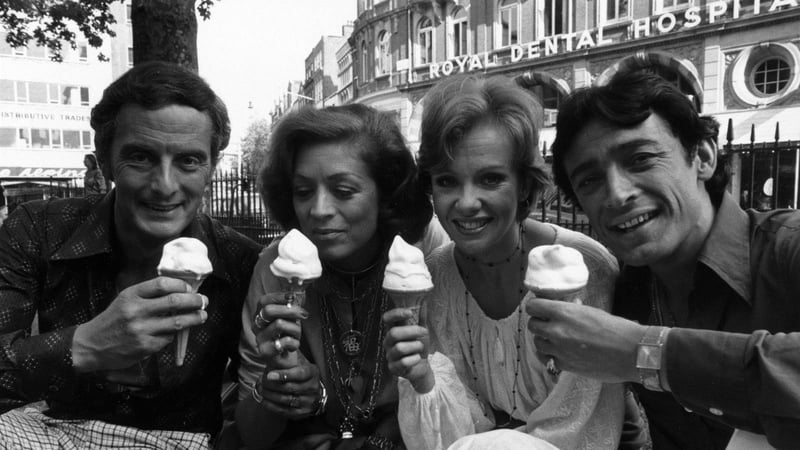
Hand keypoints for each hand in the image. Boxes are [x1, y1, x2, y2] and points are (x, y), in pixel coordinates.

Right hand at [72, 277, 207, 372]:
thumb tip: (179, 291)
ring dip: (194, 318)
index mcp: (131, 295)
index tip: (189, 288)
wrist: (91, 345)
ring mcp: (141, 330)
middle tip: (204, 301)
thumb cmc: (113, 320)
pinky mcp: (145, 346)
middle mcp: (136, 311)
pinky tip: (173, 333)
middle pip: (175, 302)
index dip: (180, 285)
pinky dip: (173, 335)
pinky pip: (168, 339)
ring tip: (202, 316)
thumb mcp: (125, 300)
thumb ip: (148, 295)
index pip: (162, 284)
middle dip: (195, 301)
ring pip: (177, 322)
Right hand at [252, 293, 308, 367]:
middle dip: (290, 310)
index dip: (278, 296)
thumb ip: (290, 307)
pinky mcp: (266, 352)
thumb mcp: (289, 319)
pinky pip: (285, 341)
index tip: (293, 296)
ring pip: (280, 324)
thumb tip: (298, 295)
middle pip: (269, 311)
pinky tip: (293, 346)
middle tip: (303, 314)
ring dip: (295, 329)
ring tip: (297, 335)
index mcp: (260, 316)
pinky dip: (295, 342)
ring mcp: (260, 339)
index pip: (264, 301)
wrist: (283, 361)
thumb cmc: (286, 337)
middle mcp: (257, 326)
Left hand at [256, 353, 321, 419]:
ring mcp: (309, 401)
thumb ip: (290, 355)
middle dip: (272, 385)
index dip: (284, 375)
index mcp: (313, 372)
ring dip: (270, 396)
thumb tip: (277, 344)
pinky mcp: (303, 413)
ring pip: (287, 400)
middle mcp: (313, 387)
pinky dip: (272, 406)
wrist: (313, 391)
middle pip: (291, 388)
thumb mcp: (299, 362)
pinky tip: (264, 400)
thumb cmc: (301, 372)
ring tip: (260, 389)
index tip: (269, 375)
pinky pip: (285, 411)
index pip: (300, 374)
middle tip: (261, 381)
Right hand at [382, 307, 433, 392]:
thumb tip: (424, 303)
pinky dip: (414, 359)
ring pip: (400, 348)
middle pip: (394, 333)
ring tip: (419, 348)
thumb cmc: (419, 346)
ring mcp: (389, 355)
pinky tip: (417, 358)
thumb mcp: (422, 331)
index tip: (409, 313)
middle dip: (412, 331)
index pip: (387, 318)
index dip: (396, 314)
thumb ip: (421, 318)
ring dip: (415, 346)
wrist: (421, 366)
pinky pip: (404, 362)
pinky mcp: (393, 368)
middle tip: (423, 332)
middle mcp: (388, 342)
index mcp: (393, 330)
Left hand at [525, 296, 645, 383]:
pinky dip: (552, 356)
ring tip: (557, 339)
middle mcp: (557, 331)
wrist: (633, 353)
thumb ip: (573, 311)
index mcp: (564, 312)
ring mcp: (559, 350)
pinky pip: (548, 360)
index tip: (540, 309)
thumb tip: (566, 308)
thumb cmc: (618, 329)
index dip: (535, 307)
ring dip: (545, 340)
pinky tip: (562, 354)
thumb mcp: (592, 312)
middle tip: (549, 324)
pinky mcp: (565, 366)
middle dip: (539, 324)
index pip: (533, 307)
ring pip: (538, 344)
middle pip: (532, 326)